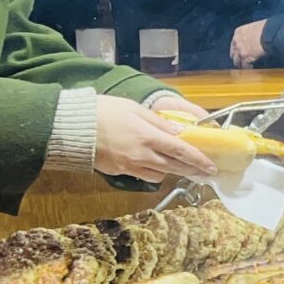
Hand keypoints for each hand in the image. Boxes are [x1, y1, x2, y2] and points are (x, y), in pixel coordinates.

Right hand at [93, 95, 215, 182]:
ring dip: (173, 172)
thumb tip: (179, 132)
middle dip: (192, 170)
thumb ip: (158, 122)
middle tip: (205, 172)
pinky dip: (154, 172)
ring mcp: (130, 166)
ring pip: (160, 175)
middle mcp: (142, 155)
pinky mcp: (119, 171)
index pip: (181, 151)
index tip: (211, 166)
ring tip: (181, 167)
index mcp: (148, 136)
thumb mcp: (134, 108)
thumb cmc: (102, 111)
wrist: (71, 128)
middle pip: (175, 167)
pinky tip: (156, 166)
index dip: (199, 160)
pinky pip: (143, 176)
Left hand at [229, 20, 267, 68]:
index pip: (234, 42)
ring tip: (246, 66)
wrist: (269, 33)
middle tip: (242, 60)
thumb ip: (252, 32)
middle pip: (233, 53)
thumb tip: (257, 36)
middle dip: (237, 57)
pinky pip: (245, 66)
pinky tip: (252, 67)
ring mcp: (240, 50)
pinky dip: (249, 67)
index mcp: (238, 32)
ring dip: (241, 64)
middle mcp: (237, 41)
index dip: (237, 48)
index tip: (240, 51)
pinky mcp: (246, 57)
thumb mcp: (255, 27)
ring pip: (237, 61)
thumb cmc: (266, 28)